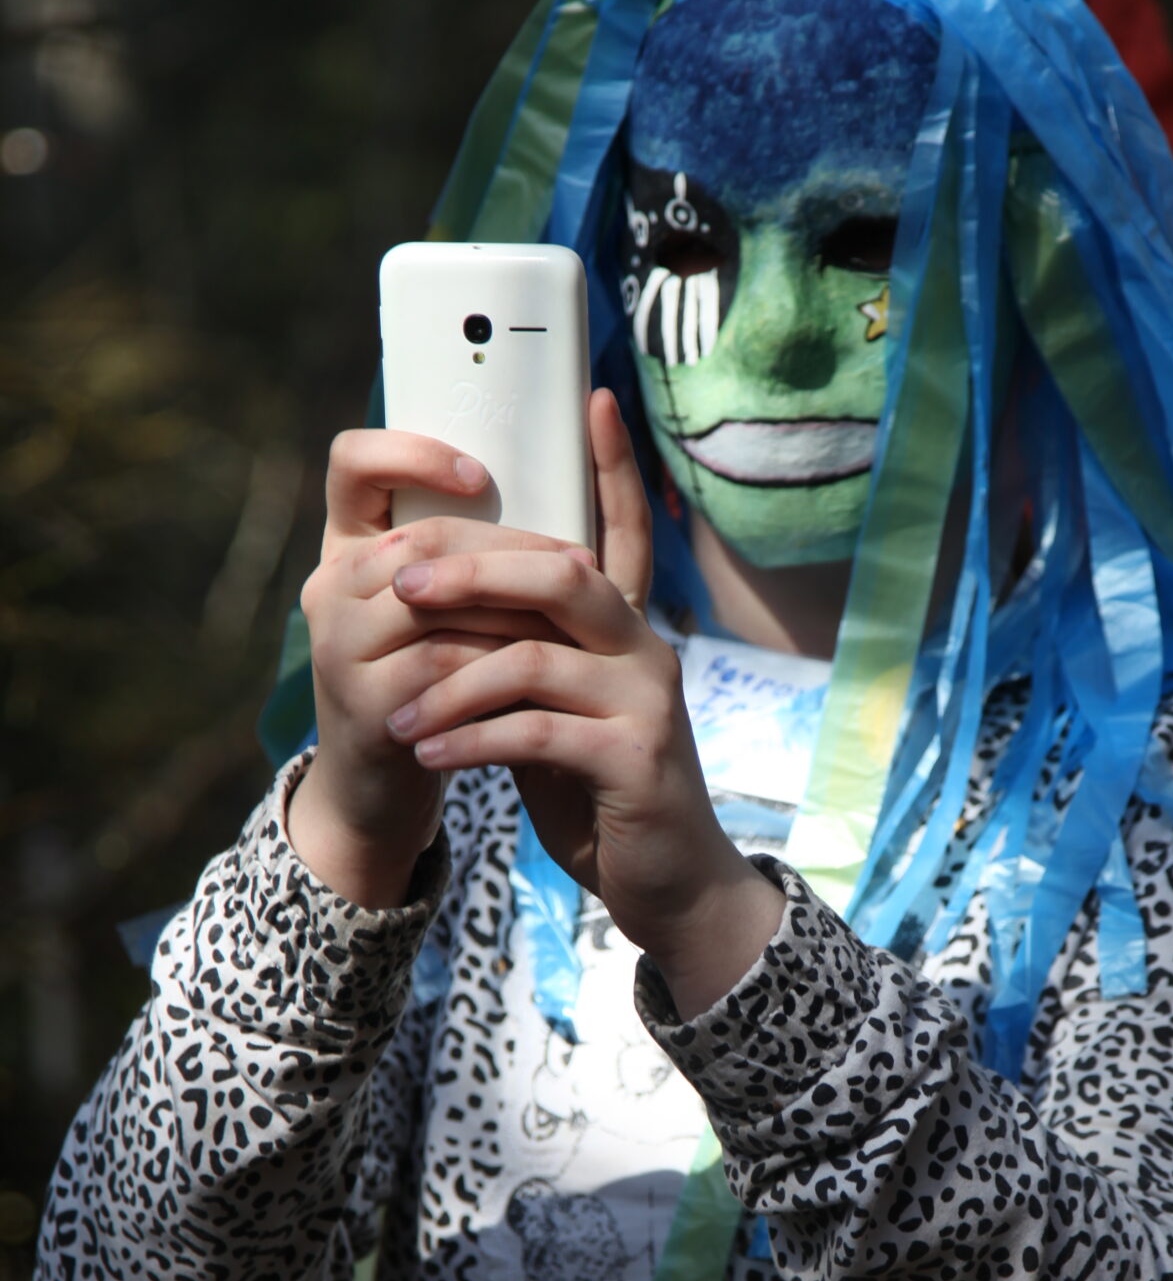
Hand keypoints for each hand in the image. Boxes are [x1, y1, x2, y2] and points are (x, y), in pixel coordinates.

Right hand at [289, 431, 558, 908]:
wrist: (381, 788)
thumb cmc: (431, 684)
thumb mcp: (439, 611)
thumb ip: (470, 555)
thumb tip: (566, 482)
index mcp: (345, 548)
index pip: (354, 462)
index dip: (412, 453)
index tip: (481, 476)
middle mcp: (329, 587)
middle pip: (424, 535)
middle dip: (512, 547)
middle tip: (583, 560)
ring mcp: (337, 646)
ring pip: (443, 601)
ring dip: (522, 605)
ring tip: (584, 611)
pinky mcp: (364, 703)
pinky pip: (449, 665)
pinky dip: (508, 661)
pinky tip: (554, 664)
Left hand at [383, 391, 783, 1014]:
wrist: (666, 883)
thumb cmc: (598, 791)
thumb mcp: (554, 708)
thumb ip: (523, 651)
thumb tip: (450, 590)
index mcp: (628, 628)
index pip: (626, 529)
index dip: (615, 464)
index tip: (595, 396)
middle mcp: (647, 649)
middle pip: (561, 572)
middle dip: (472, 567)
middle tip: (401, 584)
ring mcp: (648, 702)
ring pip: (535, 657)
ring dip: (451, 683)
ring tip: (398, 715)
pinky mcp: (636, 759)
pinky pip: (536, 732)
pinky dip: (472, 741)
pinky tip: (431, 754)